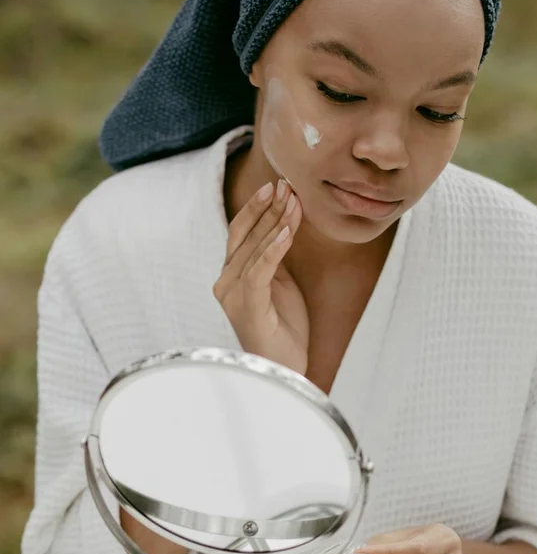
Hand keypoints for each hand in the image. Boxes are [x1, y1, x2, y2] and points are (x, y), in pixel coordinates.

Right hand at [214, 179, 308, 374]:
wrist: (283, 368)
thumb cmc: (283, 329)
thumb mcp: (281, 283)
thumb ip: (275, 256)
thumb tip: (284, 222)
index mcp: (231, 275)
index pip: (241, 232)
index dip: (258, 208)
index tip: (277, 186)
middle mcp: (225, 281)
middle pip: (243, 234)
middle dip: (266, 208)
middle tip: (285, 185)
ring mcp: (232, 294)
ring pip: (253, 248)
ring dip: (275, 222)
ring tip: (293, 201)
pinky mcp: (247, 306)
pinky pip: (260, 270)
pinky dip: (274, 248)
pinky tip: (288, 231)